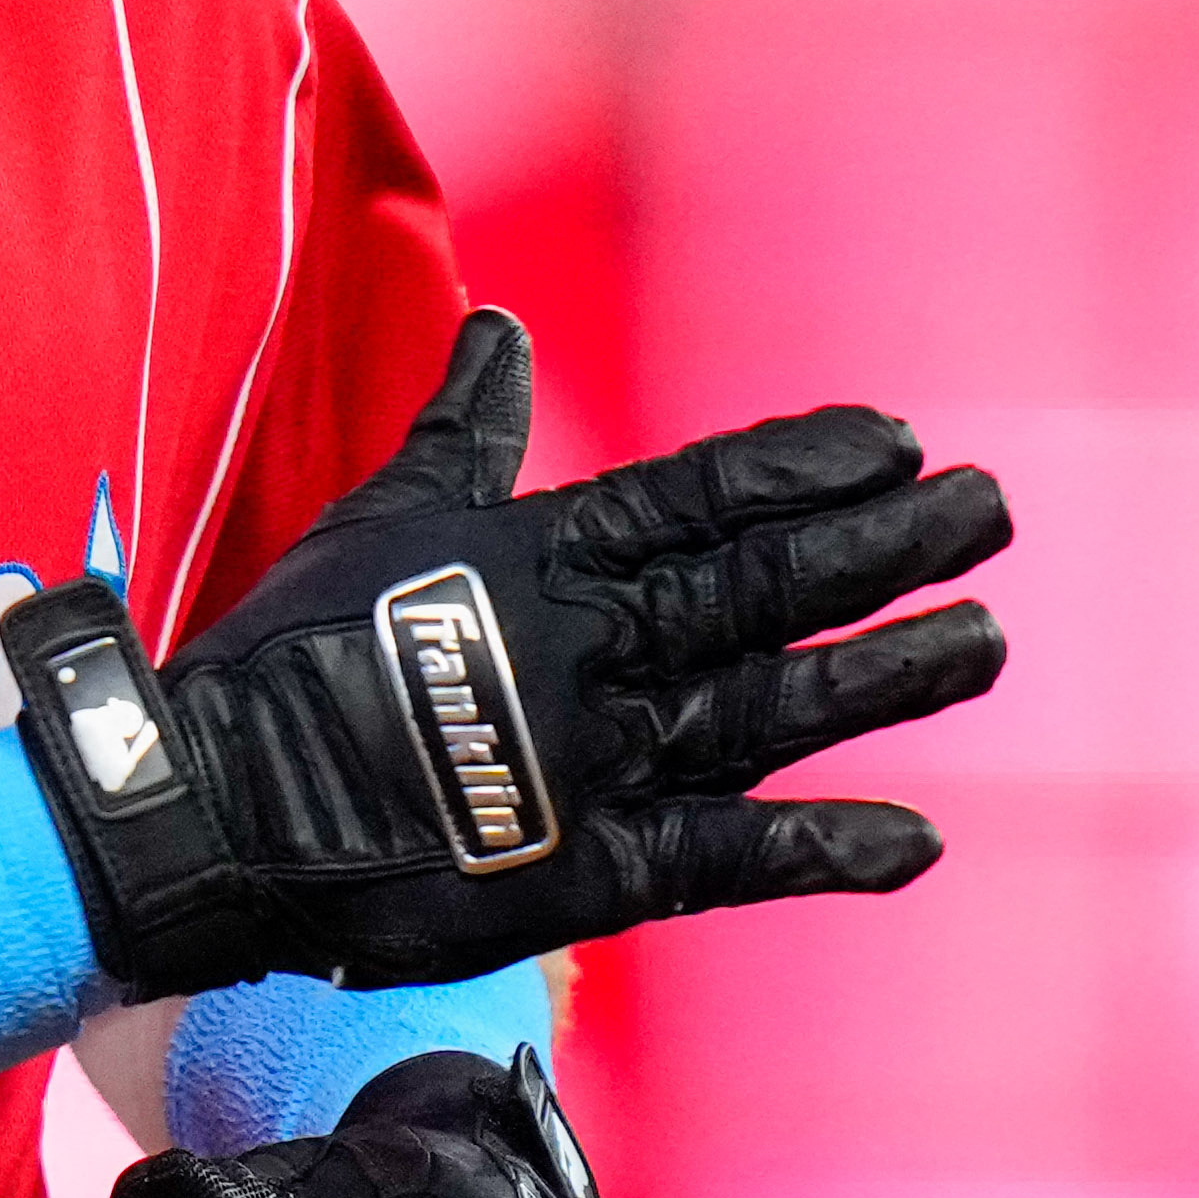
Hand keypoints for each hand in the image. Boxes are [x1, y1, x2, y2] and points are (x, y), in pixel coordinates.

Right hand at [1, 310, 1006, 995]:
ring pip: (774, 708)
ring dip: (890, 675)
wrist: (210, 807)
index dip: (806, 468)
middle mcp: (588, 651)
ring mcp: (597, 763)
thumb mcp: (379, 516)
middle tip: (988, 510)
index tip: (900, 443)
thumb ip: (462, 429)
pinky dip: (823, 851)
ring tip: (986, 642)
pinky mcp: (586, 871)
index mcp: (539, 557)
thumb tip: (498, 326)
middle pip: (767, 589)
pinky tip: (917, 841)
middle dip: (889, 548)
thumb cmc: (284, 651)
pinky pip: (728, 858)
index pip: (700, 496)